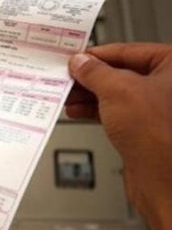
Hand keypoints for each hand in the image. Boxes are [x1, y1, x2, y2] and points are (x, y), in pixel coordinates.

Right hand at [66, 43, 171, 228]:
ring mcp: (158, 108)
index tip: (76, 58)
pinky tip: (78, 111)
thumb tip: (82, 63)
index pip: (129, 50)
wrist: (164, 179)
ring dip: (89, 95)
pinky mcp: (147, 128)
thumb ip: (95, 72)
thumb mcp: (117, 90)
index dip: (98, 54)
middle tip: (68, 78)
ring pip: (117, 93)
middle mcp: (169, 85)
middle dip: (91, 78)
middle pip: (121, 72)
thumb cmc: (159, 135)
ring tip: (68, 96)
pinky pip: (116, 112)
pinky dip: (96, 111)